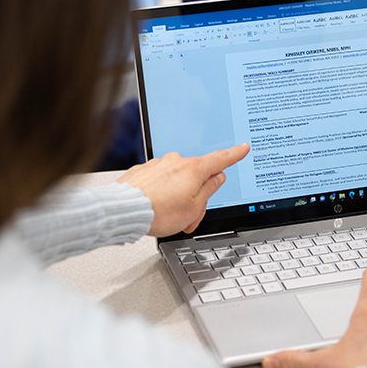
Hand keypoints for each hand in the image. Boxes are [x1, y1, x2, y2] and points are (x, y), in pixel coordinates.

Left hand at [117, 143, 249, 236]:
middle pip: (196, 178)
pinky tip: (154, 208)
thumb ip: (209, 190)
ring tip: (168, 218)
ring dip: (177, 199)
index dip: (234, 155)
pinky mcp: (142, 171)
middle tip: (189, 219)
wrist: (123, 211)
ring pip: (177, 182)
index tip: (242, 148)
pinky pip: (160, 182)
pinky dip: (161, 195)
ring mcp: (157, 165)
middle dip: (196, 198)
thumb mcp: (194, 207)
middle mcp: (175, 161)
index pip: (220, 160)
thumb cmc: (158, 212)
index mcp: (193, 169)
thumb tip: (216, 178)